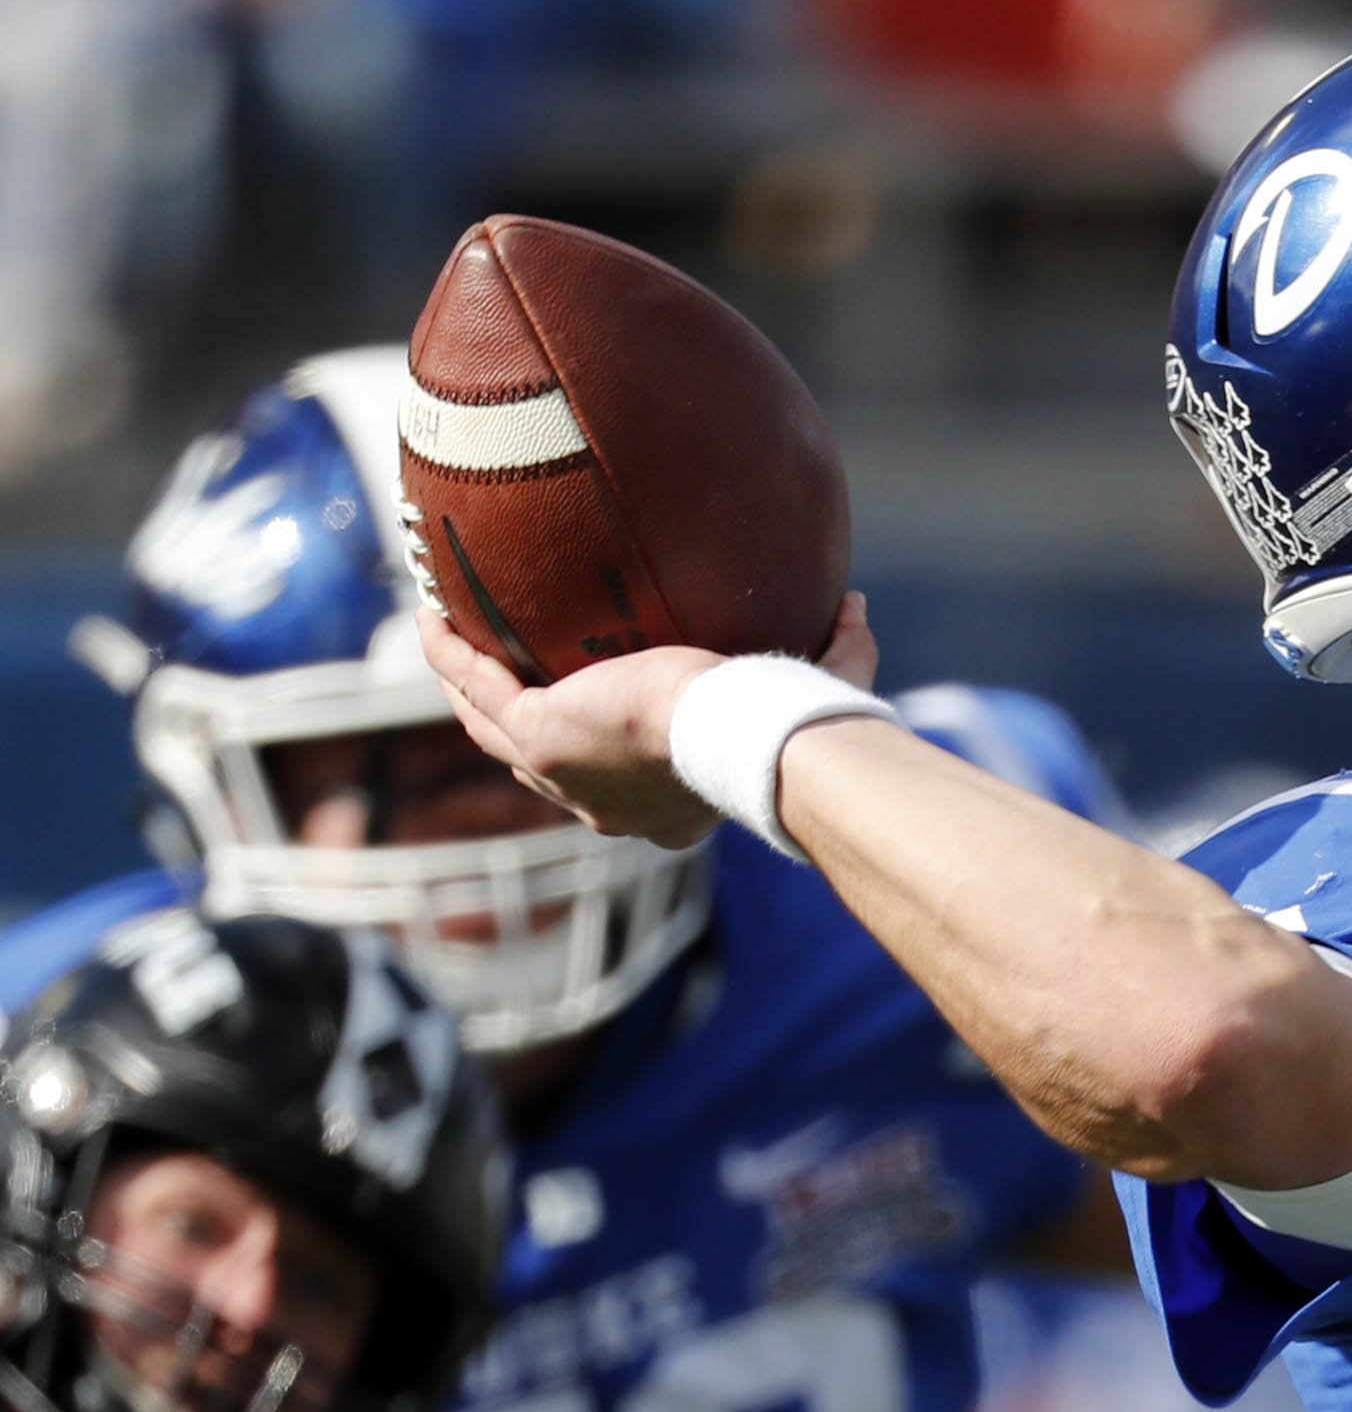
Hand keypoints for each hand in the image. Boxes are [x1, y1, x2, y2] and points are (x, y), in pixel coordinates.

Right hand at [418, 592, 882, 849]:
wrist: (742, 737)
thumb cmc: (783, 725)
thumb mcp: (810, 687)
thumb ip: (839, 650)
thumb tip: (857, 604)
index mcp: (661, 808)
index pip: (617, 782)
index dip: (600, 748)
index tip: (595, 701)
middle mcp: (602, 803)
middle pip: (539, 762)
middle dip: (515, 718)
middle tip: (499, 666)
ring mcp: (562, 775)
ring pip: (492, 730)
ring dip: (467, 686)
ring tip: (449, 635)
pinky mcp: (538, 737)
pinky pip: (477, 690)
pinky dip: (453, 656)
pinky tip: (434, 616)